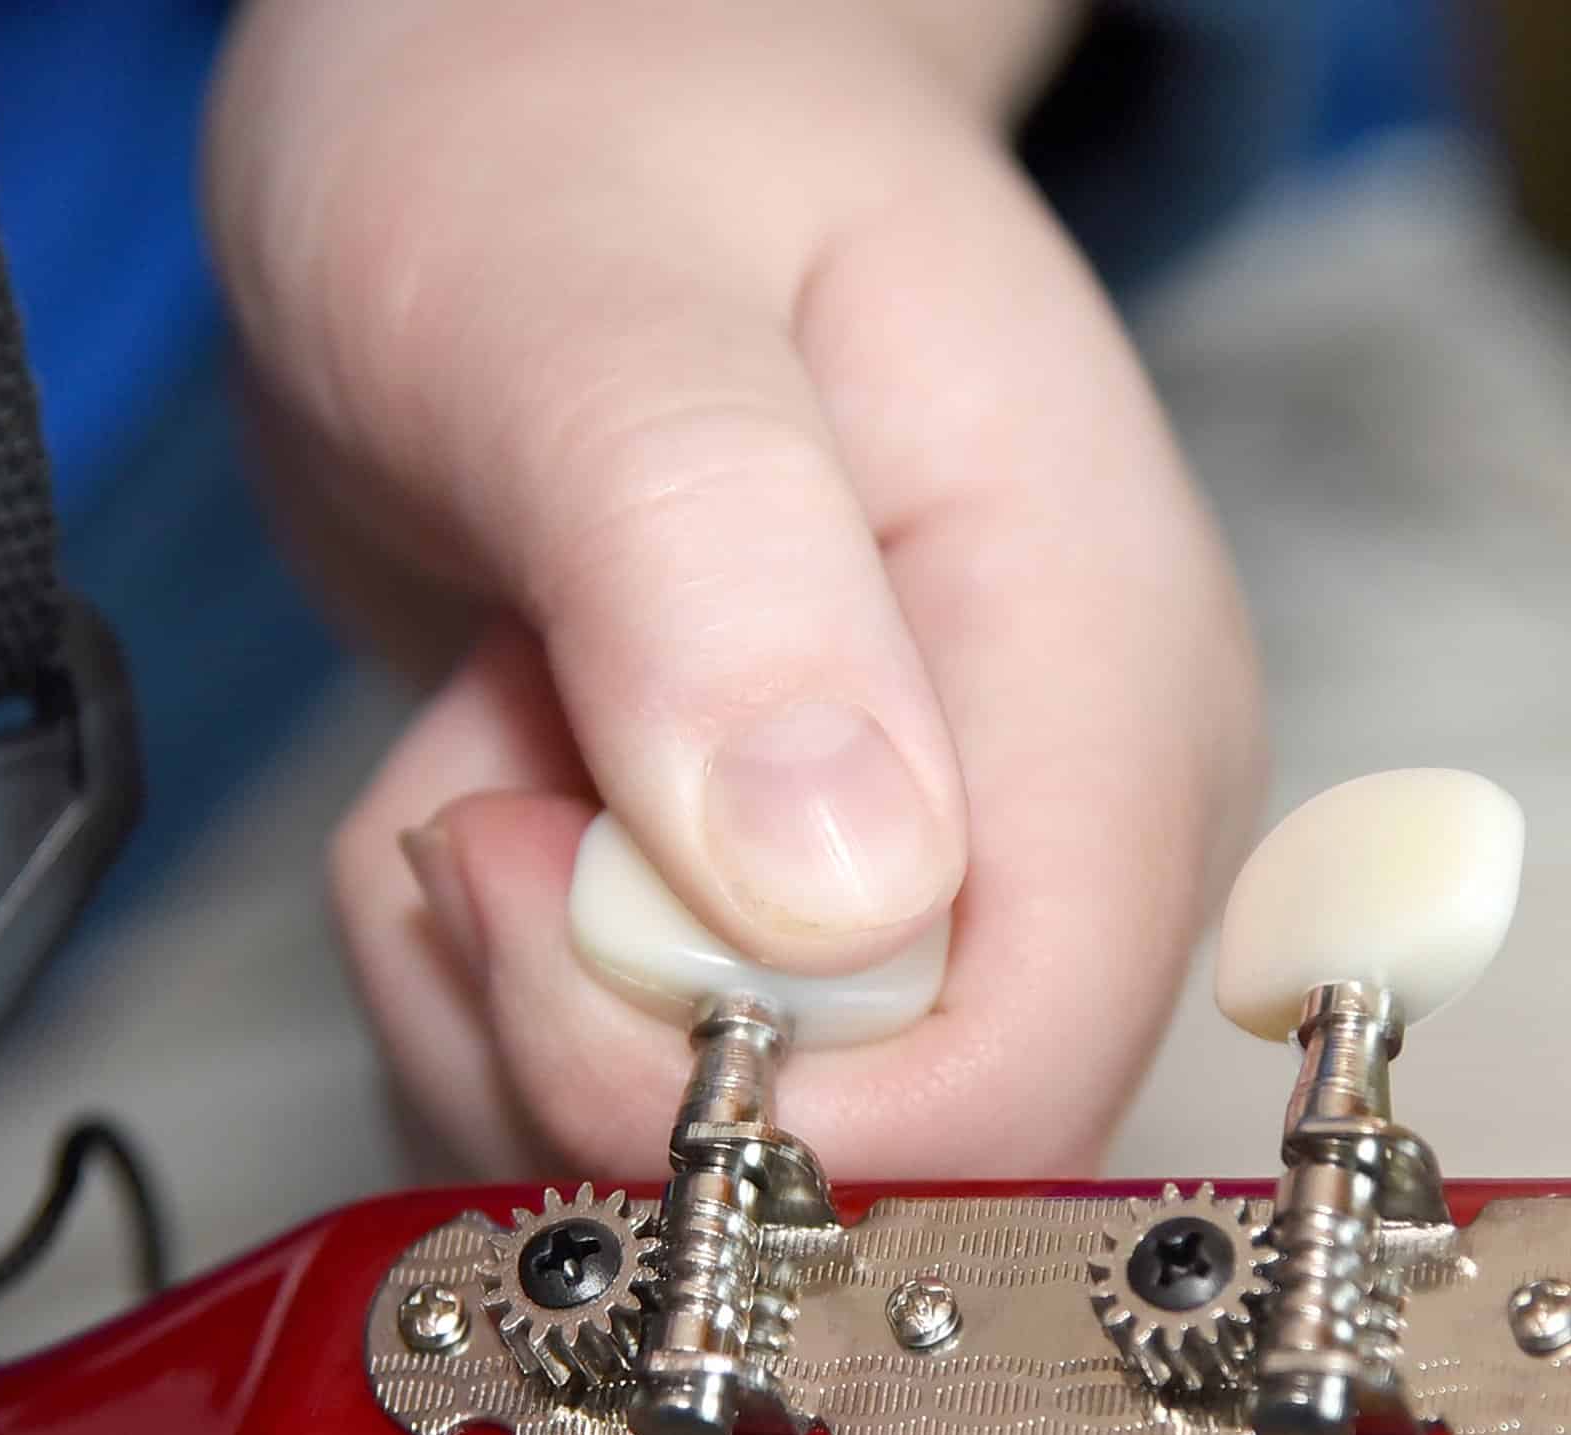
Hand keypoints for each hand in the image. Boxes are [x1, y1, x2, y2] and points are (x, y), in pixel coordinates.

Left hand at [205, 0, 1264, 1178]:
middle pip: (853, 1164)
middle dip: (582, 1039)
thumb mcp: (590, 300)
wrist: (533, 134)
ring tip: (481, 735)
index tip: (525, 886)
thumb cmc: (575, 144)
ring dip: (502, 1002)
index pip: (1007, 1079)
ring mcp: (913, 905)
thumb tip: (840, 888)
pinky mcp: (779, 945)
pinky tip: (480, 791)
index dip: (743, 1094)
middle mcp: (1040, 832)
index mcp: (1094, 681)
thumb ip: (714, 566)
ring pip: (702, 1161)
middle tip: (477, 785)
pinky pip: (607, 1108)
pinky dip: (479, 995)